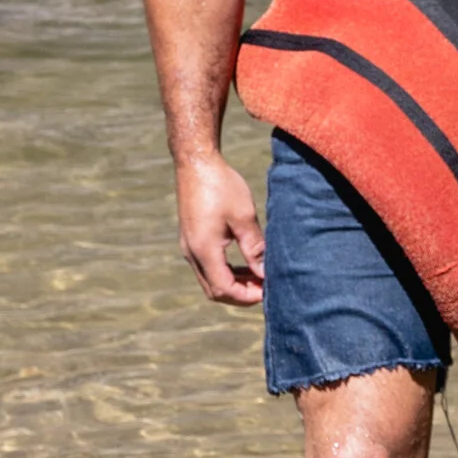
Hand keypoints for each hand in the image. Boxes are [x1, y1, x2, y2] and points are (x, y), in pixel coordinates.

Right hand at [176, 151, 263, 303]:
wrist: (196, 162)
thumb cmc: (221, 185)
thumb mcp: (244, 217)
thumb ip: (255, 248)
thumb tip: (266, 274)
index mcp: (204, 249)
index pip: (224, 288)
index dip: (247, 296)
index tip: (269, 291)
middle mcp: (192, 252)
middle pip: (214, 290)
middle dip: (241, 294)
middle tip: (266, 287)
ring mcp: (189, 246)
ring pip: (210, 279)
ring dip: (234, 283)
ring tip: (259, 276)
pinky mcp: (191, 239)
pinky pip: (207, 266)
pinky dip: (226, 271)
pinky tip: (245, 264)